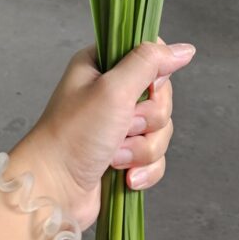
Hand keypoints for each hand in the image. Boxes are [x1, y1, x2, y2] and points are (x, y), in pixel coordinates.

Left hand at [10, 40, 194, 230]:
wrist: (53, 190)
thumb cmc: (74, 135)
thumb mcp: (113, 89)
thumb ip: (149, 63)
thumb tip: (185, 49)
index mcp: (102, 65)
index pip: (150, 55)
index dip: (157, 75)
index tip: (147, 88)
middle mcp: (110, 92)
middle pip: (160, 97)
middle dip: (147, 120)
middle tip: (123, 126)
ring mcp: (117, 125)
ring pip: (160, 131)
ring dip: (141, 148)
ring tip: (114, 155)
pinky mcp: (123, 155)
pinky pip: (155, 158)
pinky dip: (142, 168)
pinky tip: (123, 176)